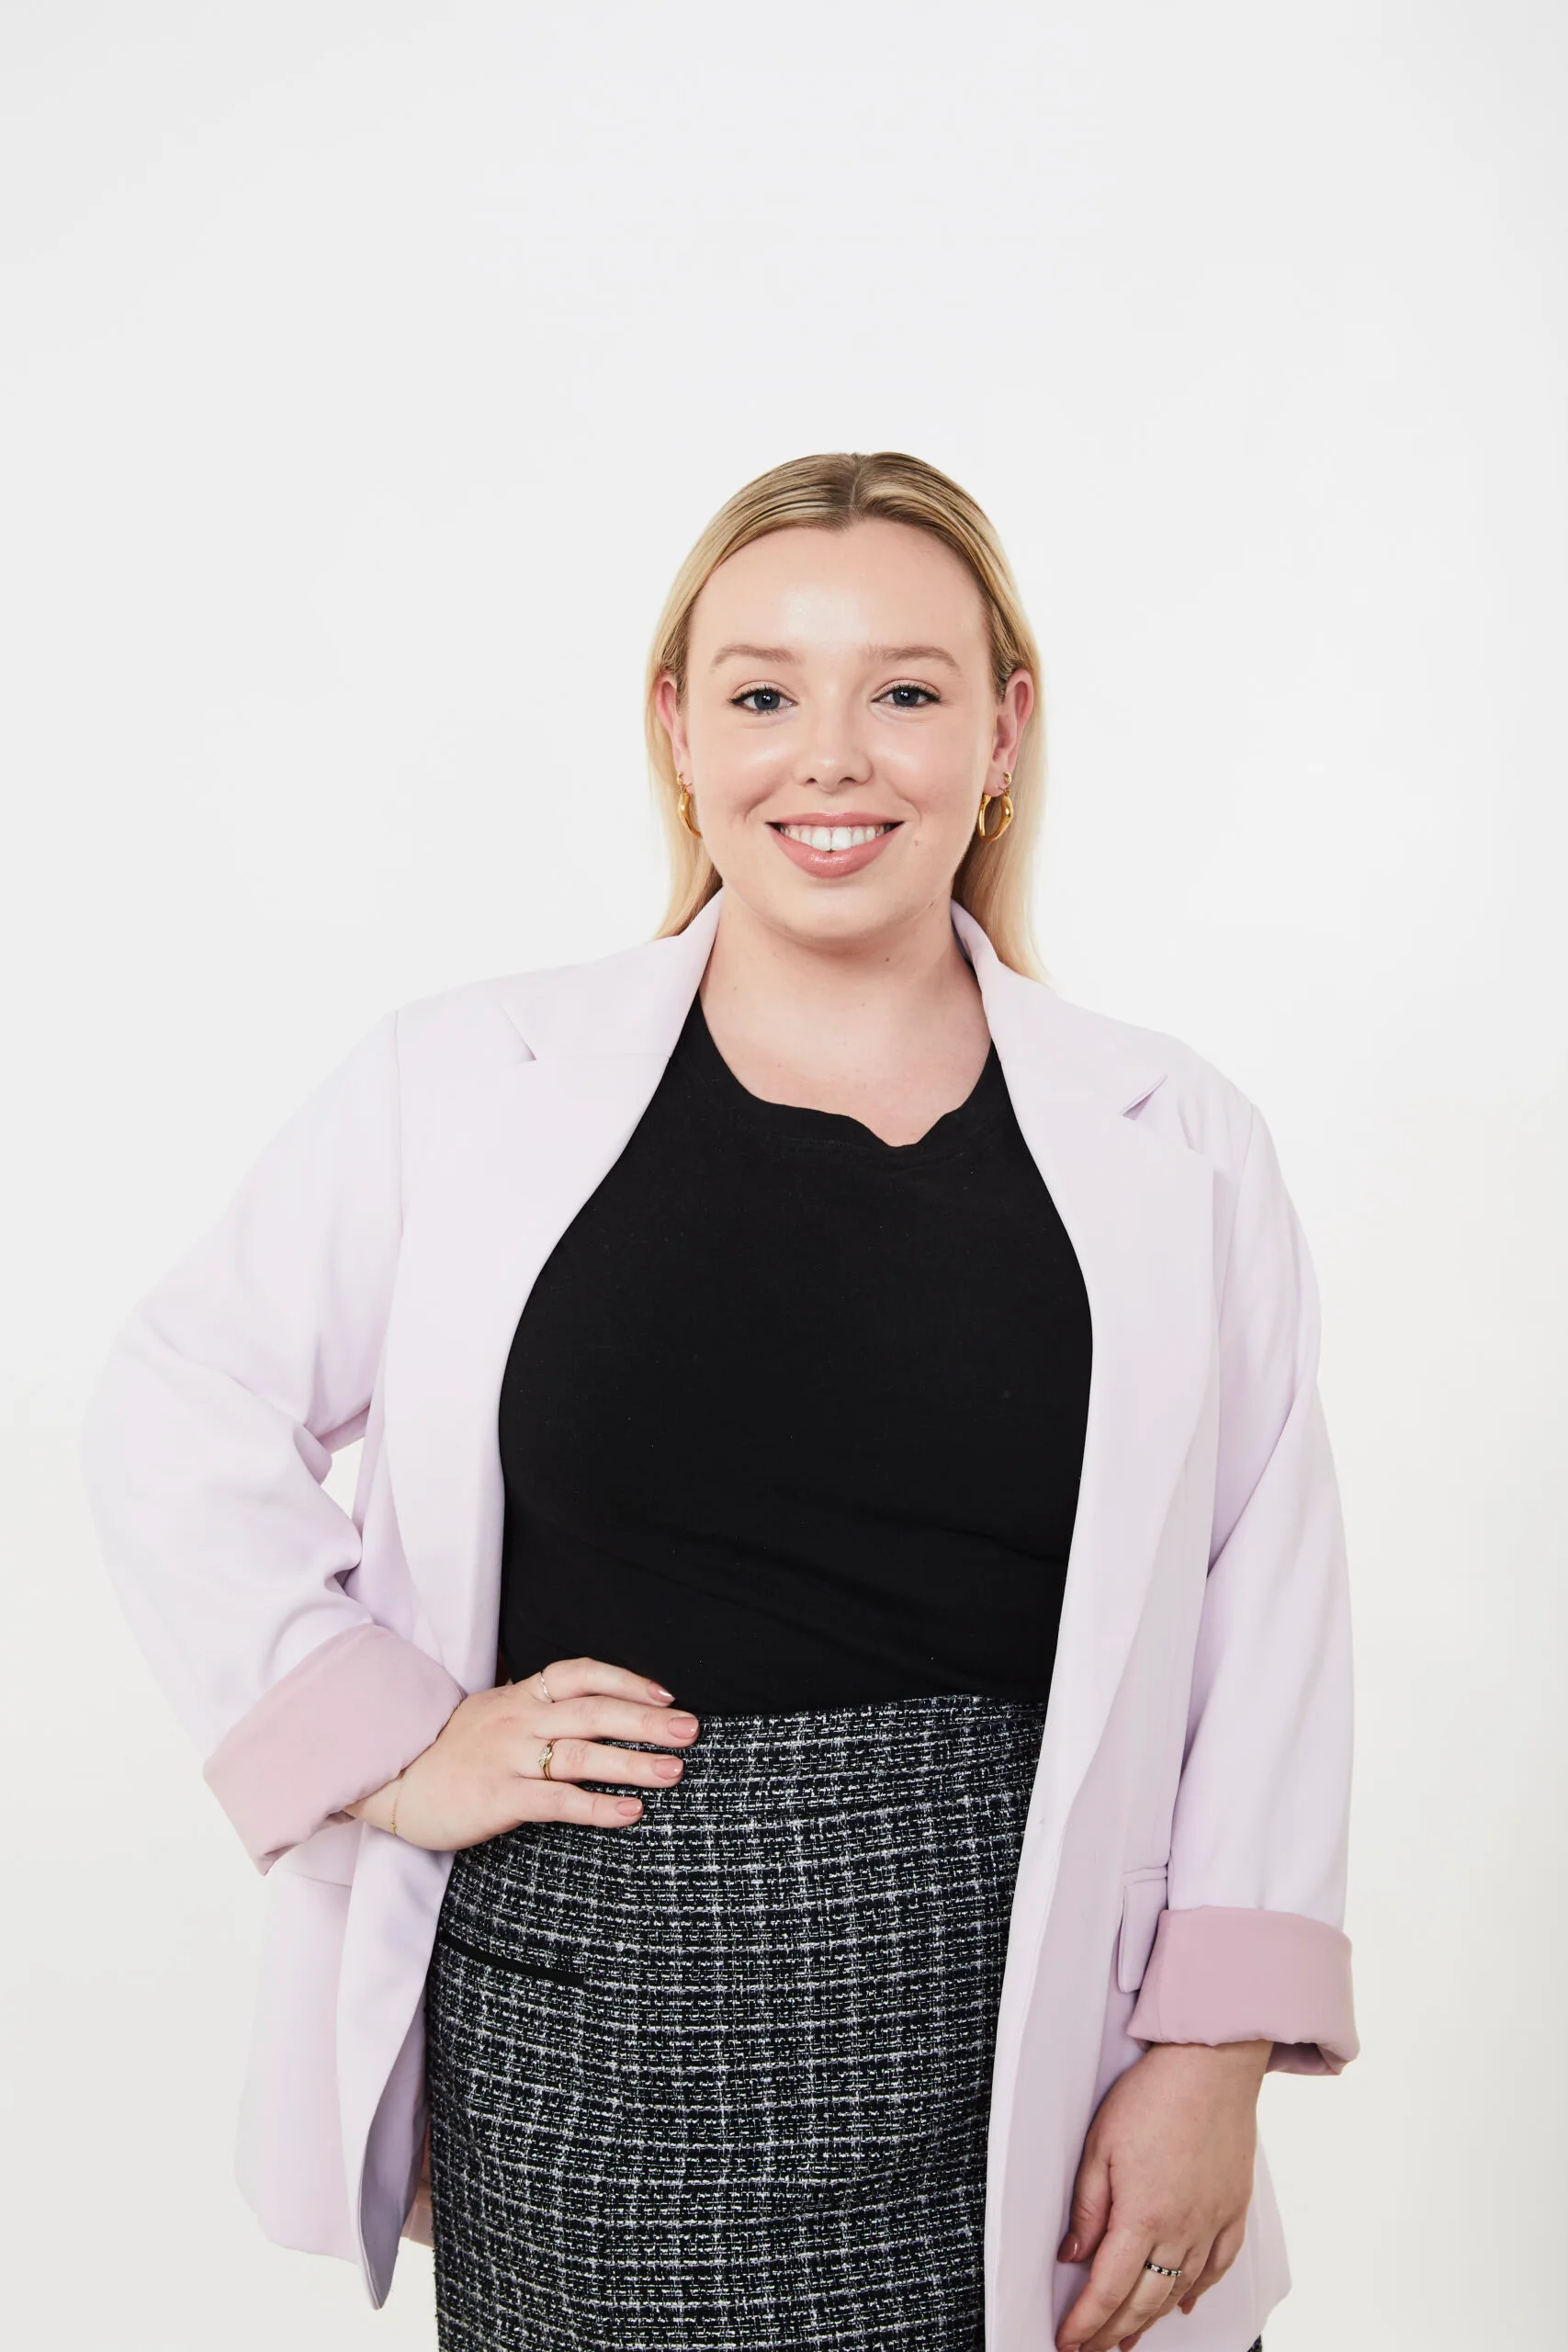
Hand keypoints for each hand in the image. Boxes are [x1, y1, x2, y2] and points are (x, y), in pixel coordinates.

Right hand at [345, 1653, 699, 1850]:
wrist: (389, 1781)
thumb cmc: (450, 1753)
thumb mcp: (493, 1715)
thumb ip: (537, 1709)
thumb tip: (594, 1709)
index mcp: (520, 1696)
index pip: (580, 1673)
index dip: (626, 1680)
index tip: (666, 1695)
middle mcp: (518, 1720)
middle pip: (594, 1711)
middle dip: (647, 1720)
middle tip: (690, 1730)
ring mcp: (508, 1758)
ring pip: (581, 1754)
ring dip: (633, 1762)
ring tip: (674, 1772)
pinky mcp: (497, 1798)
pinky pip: (556, 1801)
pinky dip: (598, 1806)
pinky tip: (630, 1812)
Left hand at [1055, 2039, 1270, 2351]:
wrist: (1212, 2067)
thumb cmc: (1153, 2096)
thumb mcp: (1099, 2145)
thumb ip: (1087, 2208)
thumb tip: (1072, 2256)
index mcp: (1143, 2216)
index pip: (1108, 2288)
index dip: (1086, 2323)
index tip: (1069, 2342)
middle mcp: (1181, 2230)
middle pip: (1144, 2299)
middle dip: (1114, 2331)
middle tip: (1093, 2348)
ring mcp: (1211, 2223)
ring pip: (1179, 2291)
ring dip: (1151, 2319)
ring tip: (1129, 2337)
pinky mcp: (1233, 2210)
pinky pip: (1217, 2267)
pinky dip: (1197, 2292)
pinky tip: (1184, 2305)